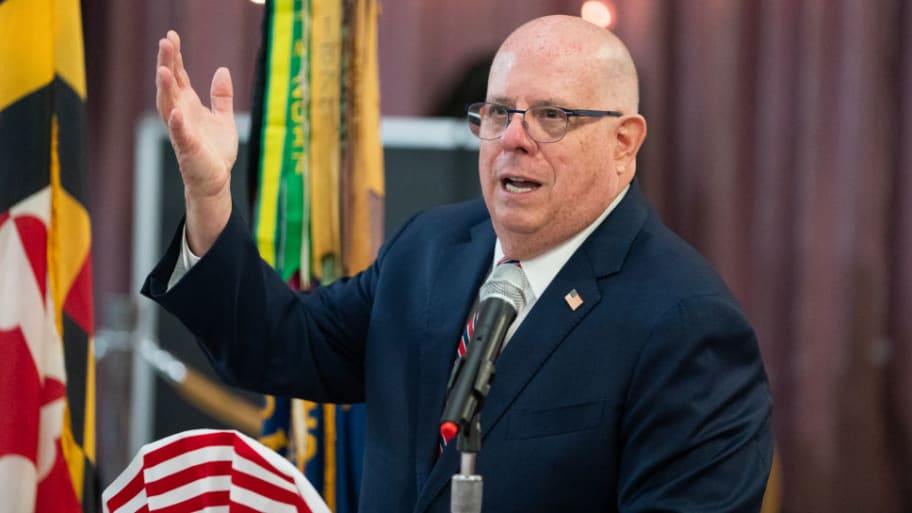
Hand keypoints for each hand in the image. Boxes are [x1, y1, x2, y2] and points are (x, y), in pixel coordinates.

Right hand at [156, 30, 235, 253]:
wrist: (216, 180)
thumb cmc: (216, 151)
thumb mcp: (224, 118)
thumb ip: (222, 96)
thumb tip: (222, 70)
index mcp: (189, 105)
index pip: (179, 76)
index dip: (175, 57)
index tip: (172, 35)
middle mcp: (181, 115)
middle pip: (170, 85)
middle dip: (167, 64)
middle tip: (165, 42)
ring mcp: (182, 131)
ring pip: (169, 106)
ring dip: (166, 89)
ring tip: (164, 69)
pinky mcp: (188, 149)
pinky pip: (180, 135)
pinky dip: (177, 124)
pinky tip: (176, 112)